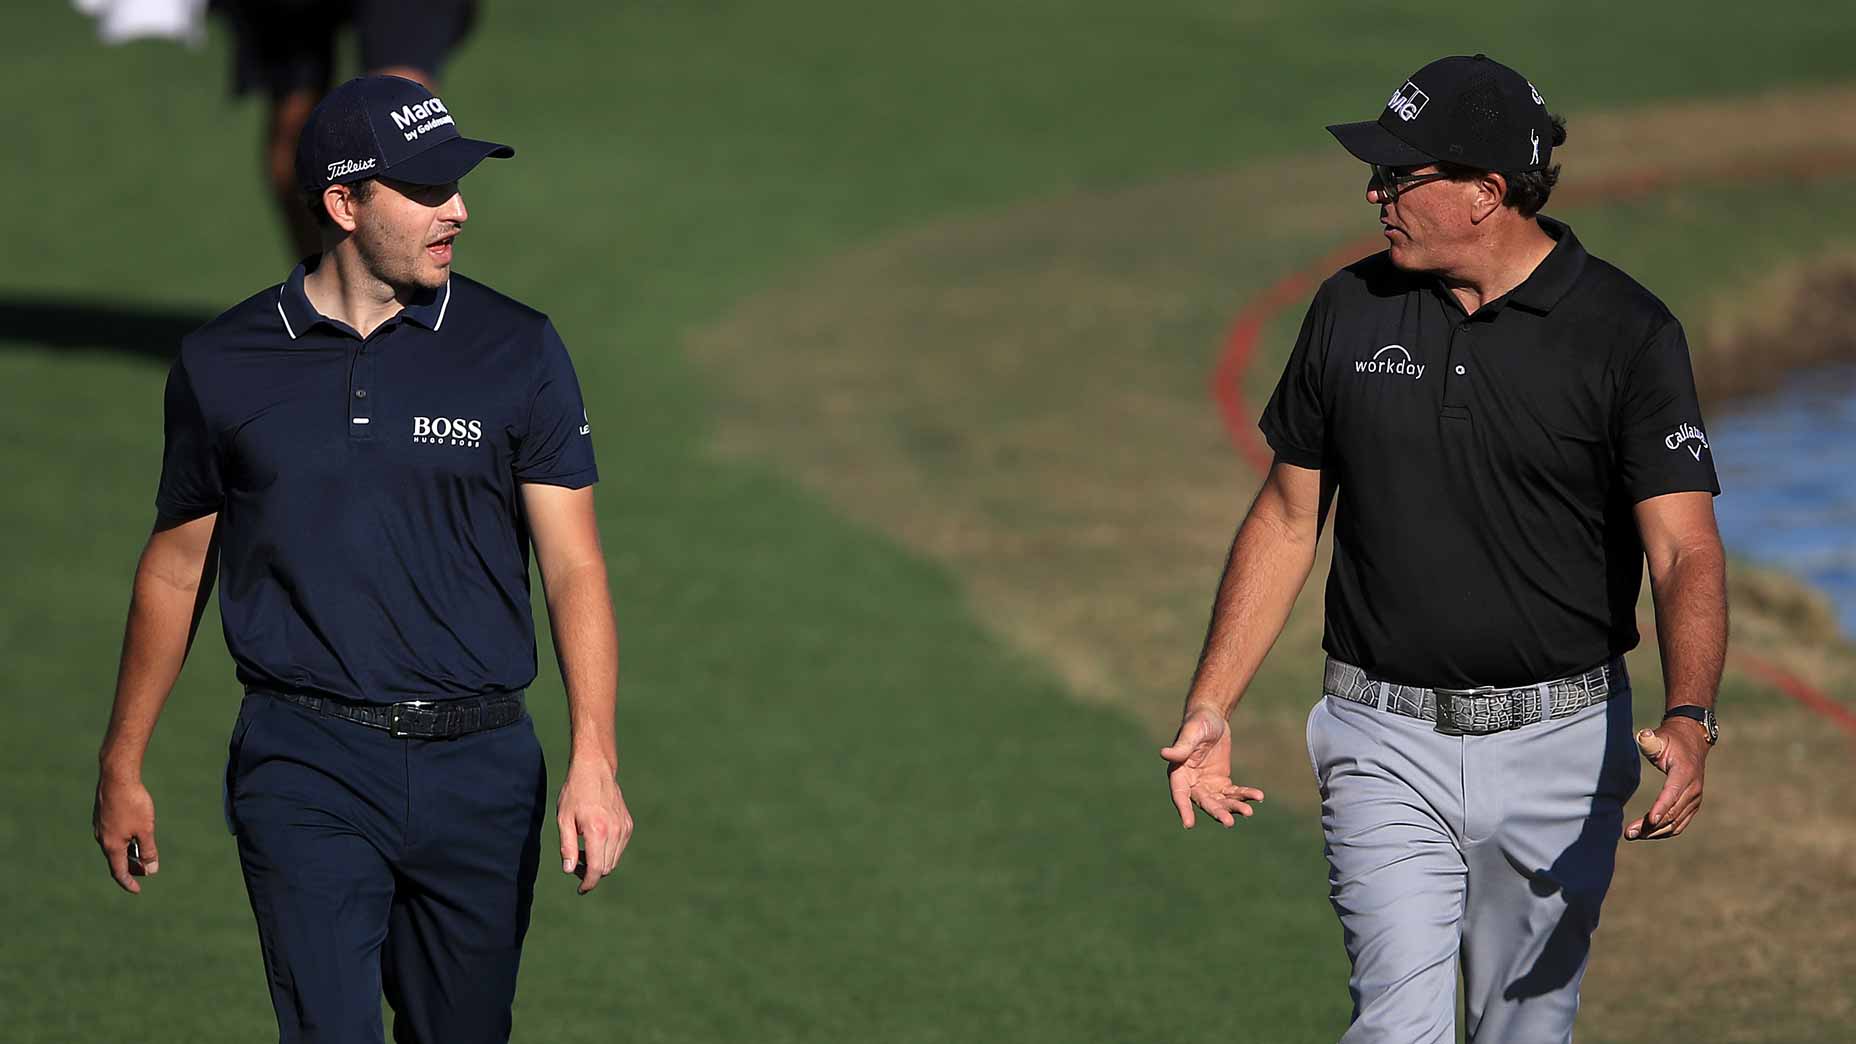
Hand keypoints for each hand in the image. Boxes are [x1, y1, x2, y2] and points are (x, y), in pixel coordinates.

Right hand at [93, 773, 158, 892]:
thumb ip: (148, 851)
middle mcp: (102, 839)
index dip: (128, 882)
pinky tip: (134, 834)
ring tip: (142, 854)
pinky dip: (123, 841)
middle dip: (131, 868)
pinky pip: (113, 835)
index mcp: (112, 846)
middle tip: (145, 872)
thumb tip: (151, 870)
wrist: (117, 777)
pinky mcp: (102, 816)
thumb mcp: (145, 830)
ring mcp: (100, 827)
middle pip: (116, 860)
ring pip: (114, 846)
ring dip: (128, 853)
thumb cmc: (133, 803)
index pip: (118, 871)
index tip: (137, 890)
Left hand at [557, 758, 633, 893]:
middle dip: (590, 873)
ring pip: (614, 860)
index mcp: (597, 831)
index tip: (581, 889)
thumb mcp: (564, 819)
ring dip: (599, 863)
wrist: (595, 770)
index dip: (588, 883)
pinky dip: (608, 852)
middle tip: (574, 864)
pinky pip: (619, 848)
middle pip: (606, 868)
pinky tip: (594, 840)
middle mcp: (614, 832)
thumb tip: (569, 870)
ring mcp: (623, 828)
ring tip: (582, 850)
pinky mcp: (627, 824)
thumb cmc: (575, 792)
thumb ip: (566, 846)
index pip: (596, 869)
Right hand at [1160, 706, 1264, 828]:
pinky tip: (1258, 796)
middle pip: (1204, 802)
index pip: (1179, 794)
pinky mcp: (1221, 783)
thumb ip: (1181, 747)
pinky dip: (1245, 795)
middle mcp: (1191, 784)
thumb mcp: (1191, 733)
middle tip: (1229, 823)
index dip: (1183, 809)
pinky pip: (1233, 793)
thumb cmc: (1198, 722)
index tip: (1189, 825)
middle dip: (1217, 812)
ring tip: (1249, 812)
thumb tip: (1163, 753)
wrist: (1213, 717)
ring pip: (1220, 802)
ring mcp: (1207, 785)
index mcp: (1178, 773)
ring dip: (1234, 807)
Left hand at [1624, 716, 1709, 840]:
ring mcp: (1695, 799)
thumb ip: (1650, 739)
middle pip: (1672, 812)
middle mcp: (1693, 789)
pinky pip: (1680, 823)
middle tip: (1629, 833)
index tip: (1650, 820)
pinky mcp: (1692, 805)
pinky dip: (1665, 831)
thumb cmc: (1671, 740)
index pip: (1672, 794)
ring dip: (1655, 832)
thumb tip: (1644, 735)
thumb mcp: (1660, 736)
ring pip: (1676, 822)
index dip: (1661, 808)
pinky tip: (1647, 834)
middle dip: (1651, 826)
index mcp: (1684, 773)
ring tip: (1633, 835)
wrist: (1692, 742)